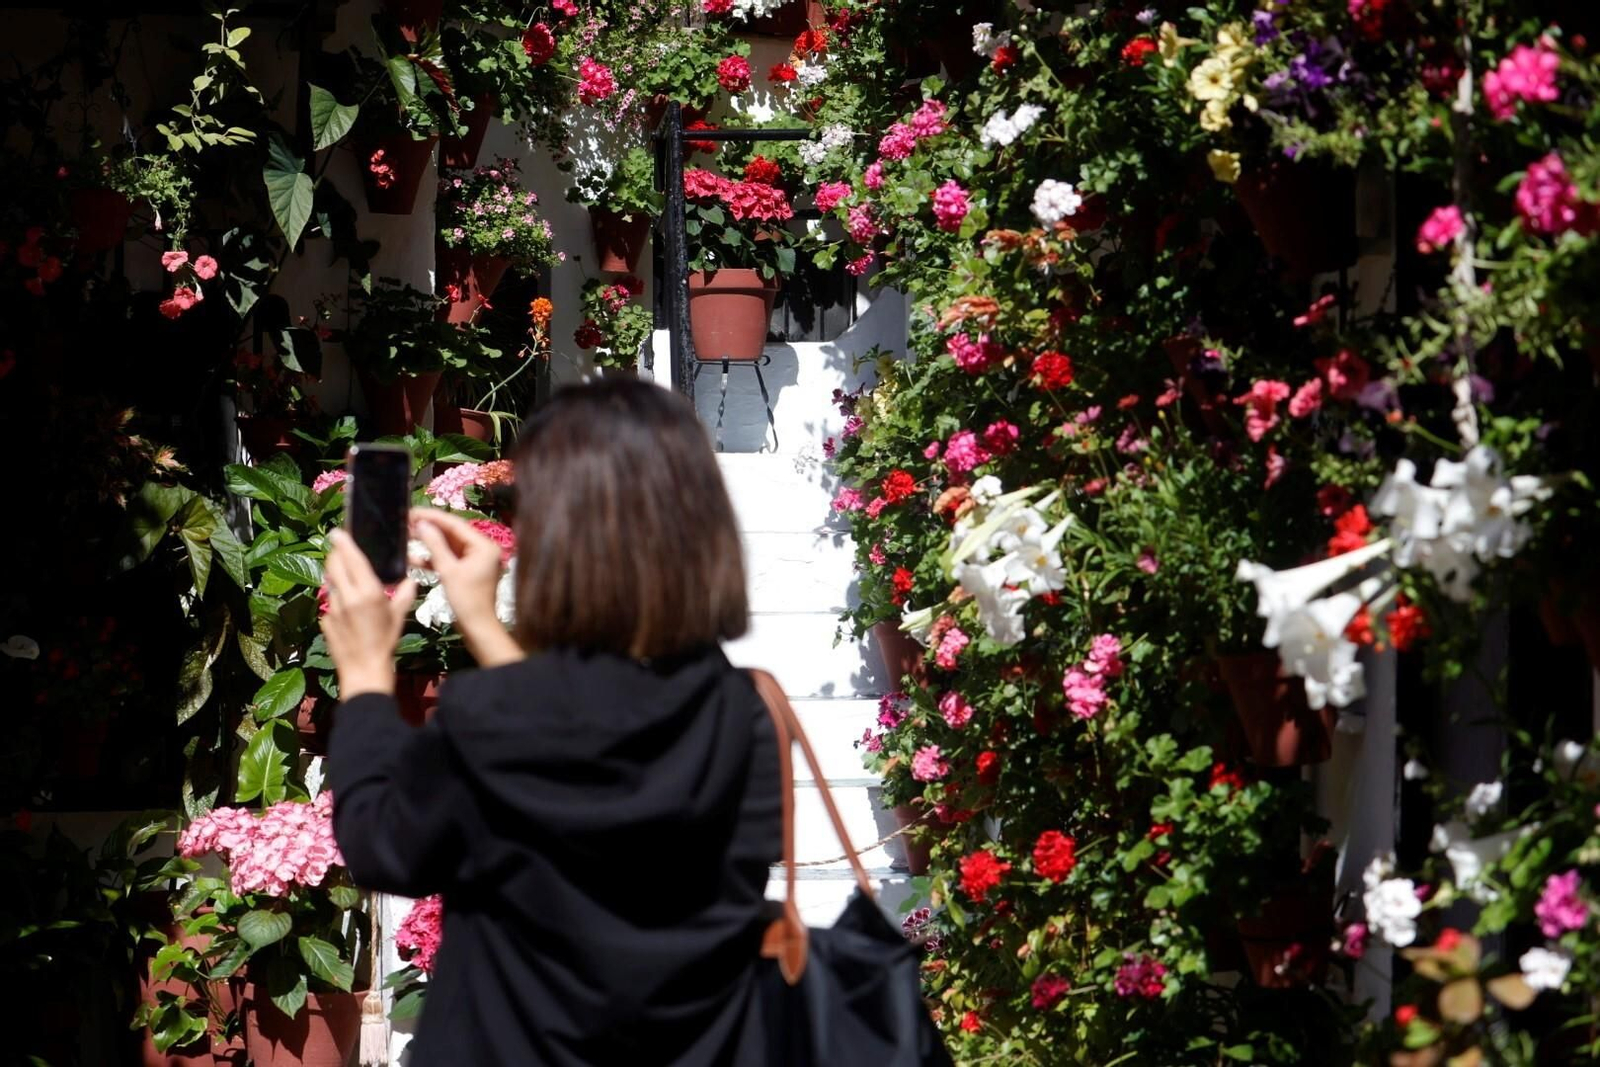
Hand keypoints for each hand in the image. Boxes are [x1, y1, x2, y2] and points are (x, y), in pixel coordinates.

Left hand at [321, 529, 415, 697]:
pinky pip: (329, 602)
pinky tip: (346, 608)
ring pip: (330, 582)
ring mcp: (331, 608)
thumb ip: (405, 594)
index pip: (351, 558)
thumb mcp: (399, 617)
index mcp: (368, 591)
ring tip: (346, 577)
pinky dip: (337, 598)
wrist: (364, 670)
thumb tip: (410, 580)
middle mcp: (347, 596)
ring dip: (336, 576)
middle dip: (335, 554)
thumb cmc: (386, 642)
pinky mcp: (324, 619)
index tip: (337, 531)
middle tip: (341, 549)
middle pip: (333, 564)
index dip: (343, 541)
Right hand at [411, 509, 522, 667]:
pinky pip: (449, 559)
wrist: (477, 628)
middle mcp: (482, 549)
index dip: (433, 517)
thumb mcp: (448, 571)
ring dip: (429, 544)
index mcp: (483, 545)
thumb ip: (435, 545)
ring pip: (448, 546)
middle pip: (452, 533)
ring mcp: (475, 560)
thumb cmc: (466, 600)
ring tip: (407, 538)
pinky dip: (433, 559)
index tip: (412, 512)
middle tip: (406, 523)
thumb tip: (422, 524)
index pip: (455, 524)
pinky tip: (414, 558)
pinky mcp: (467, 571)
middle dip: (429, 529)